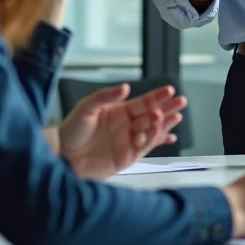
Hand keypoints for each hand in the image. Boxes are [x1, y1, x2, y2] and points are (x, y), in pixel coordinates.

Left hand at [56, 84, 186, 179]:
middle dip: (168, 108)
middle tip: (181, 101)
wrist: (63, 156)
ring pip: (152, 130)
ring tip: (176, 117)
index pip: (143, 101)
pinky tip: (169, 137)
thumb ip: (106, 96)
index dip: (157, 96)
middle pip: (152, 114)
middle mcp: (127, 125)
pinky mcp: (128, 157)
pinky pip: (147, 147)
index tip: (169, 91)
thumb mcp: (86, 108)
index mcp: (119, 111)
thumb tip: (125, 88)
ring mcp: (129, 141)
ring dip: (165, 124)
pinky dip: (158, 142)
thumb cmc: (72, 130)